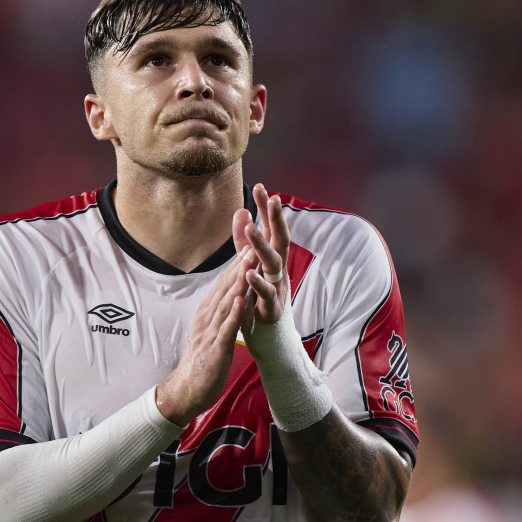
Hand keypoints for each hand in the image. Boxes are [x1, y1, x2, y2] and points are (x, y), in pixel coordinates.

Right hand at [155, 250, 247, 425]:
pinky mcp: (215, 350)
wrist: (186, 390)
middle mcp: (207, 317)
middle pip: (226, 287)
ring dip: (239, 282)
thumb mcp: (211, 329)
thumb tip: (235, 292)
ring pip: (227, 303)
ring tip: (250, 263)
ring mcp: (210, 333)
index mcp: (208, 312)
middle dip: (241, 264)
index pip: (224, 283)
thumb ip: (221, 311)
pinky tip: (242, 301)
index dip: (237, 263)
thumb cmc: (202, 360)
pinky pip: (226, 330)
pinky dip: (234, 314)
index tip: (250, 243)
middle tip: (254, 242)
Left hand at [233, 183, 289, 330]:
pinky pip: (266, 293)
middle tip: (272, 198)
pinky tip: (248, 272)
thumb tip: (241, 210)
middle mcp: (279, 269)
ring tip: (251, 229)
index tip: (260, 186)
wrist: (270, 335)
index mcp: (273, 258)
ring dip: (262, 245)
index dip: (267, 208)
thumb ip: (244, 240)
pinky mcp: (273, 307)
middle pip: (280, 239)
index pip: (271, 227)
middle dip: (276, 219)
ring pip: (273, 263)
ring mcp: (278, 287)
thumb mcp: (250, 264)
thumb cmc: (260, 297)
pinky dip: (258, 282)